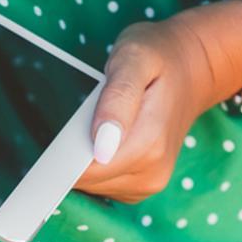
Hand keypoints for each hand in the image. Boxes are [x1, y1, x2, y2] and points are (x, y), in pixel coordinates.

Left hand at [75, 0, 241, 202]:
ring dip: (82, 158)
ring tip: (89, 124)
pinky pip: (103, 184)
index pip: (85, 171)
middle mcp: (152, 172)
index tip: (48, 140)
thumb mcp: (134, 59)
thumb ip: (117, 100)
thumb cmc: (158, 57)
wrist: (192, 67)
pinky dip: (93, 164)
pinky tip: (97, 137)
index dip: (61, 157)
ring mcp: (150, 181)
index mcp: (149, 145)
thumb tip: (100, 146)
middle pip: (86, 180)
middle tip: (75, 118)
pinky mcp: (143, 184)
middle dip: (70, 154)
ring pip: (92, 185)